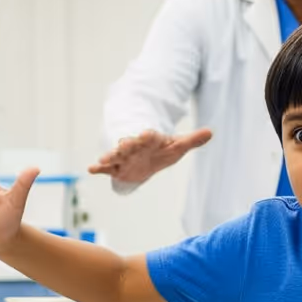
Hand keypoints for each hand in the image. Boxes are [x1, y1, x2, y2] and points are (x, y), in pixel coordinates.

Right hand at [87, 128, 211, 183]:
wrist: (147, 161)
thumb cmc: (162, 151)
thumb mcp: (177, 147)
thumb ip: (192, 140)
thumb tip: (210, 132)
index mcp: (150, 140)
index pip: (150, 137)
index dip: (149, 136)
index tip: (147, 134)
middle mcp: (135, 147)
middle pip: (130, 145)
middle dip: (126, 145)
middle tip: (124, 144)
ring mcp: (124, 157)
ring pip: (115, 156)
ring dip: (110, 156)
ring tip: (102, 159)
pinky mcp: (116, 167)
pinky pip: (106, 168)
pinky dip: (98, 167)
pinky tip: (91, 168)